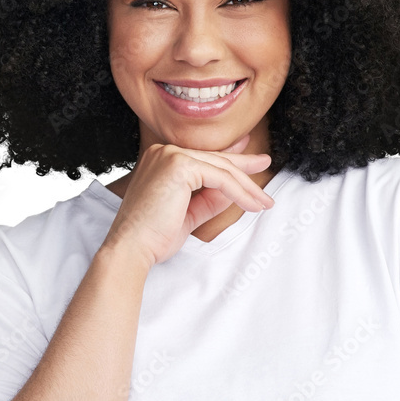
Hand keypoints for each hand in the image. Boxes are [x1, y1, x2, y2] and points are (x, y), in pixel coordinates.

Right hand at [104, 133, 274, 266]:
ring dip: (247, 186)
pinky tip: (251, 204)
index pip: (204, 158)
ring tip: (264, 201)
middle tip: (267, 168)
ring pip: (221, 168)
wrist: (132, 248)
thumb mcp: (189, 214)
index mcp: (161, 159)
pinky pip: (219, 178)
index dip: (231, 159)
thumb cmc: (153, 237)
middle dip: (245, 169)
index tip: (253, 160)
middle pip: (215, 160)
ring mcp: (170, 156)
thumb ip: (210, 199)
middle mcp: (164, 151)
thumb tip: (233, 192)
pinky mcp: (179, 165)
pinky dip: (238, 192)